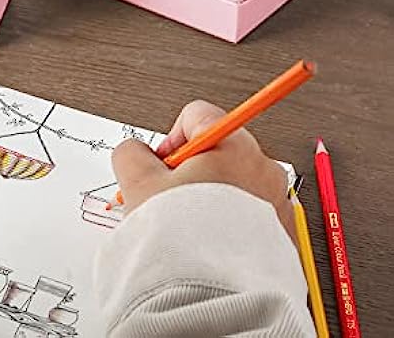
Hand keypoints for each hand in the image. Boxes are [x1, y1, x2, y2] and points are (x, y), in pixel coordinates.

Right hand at [112, 100, 294, 242]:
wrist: (215, 297)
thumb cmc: (183, 238)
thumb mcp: (139, 182)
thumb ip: (131, 153)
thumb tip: (134, 152)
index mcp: (232, 144)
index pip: (197, 115)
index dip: (170, 139)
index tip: (161, 167)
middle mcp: (262, 167)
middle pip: (216, 151)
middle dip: (189, 172)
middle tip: (170, 201)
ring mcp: (277, 201)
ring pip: (232, 184)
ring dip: (208, 198)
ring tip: (188, 228)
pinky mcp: (282, 234)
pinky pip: (249, 215)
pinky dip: (228, 223)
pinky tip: (208, 244)